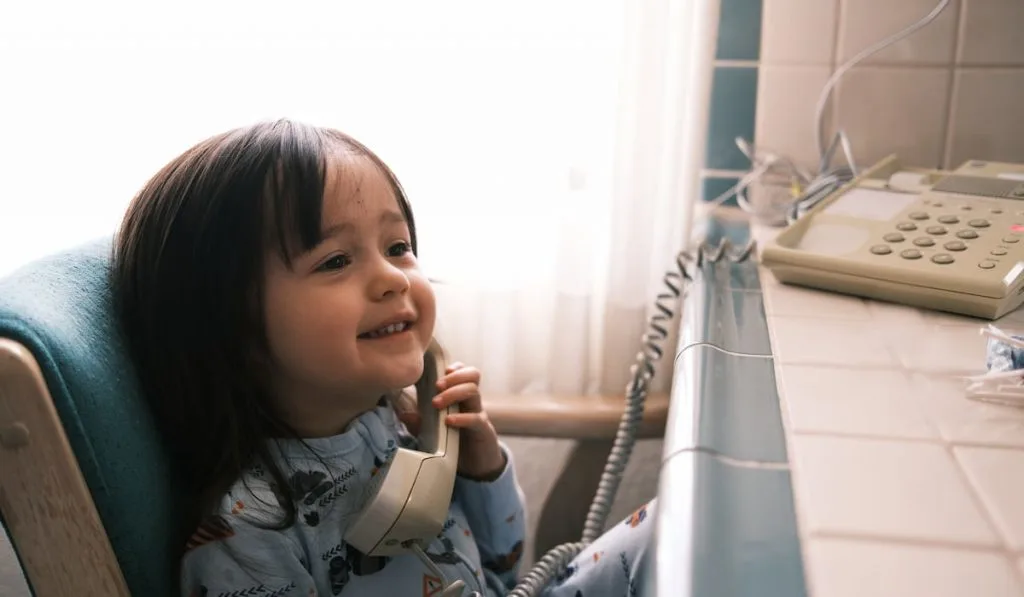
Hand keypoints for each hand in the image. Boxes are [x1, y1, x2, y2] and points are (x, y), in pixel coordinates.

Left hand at [396, 362, 505, 480]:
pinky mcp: (483, 430)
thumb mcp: (434, 431)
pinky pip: (475, 418)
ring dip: (453, 393)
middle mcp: (472, 401)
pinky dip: (461, 418)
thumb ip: (420, 422)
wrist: (476, 465)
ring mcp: (479, 413)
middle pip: (472, 375)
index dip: (455, 367)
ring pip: (473, 391)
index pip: (464, 372)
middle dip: (454, 376)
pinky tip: (448, 421)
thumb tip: (402, 414)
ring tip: (436, 403)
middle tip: (436, 386)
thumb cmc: (456, 441)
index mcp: (462, 396)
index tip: (441, 372)